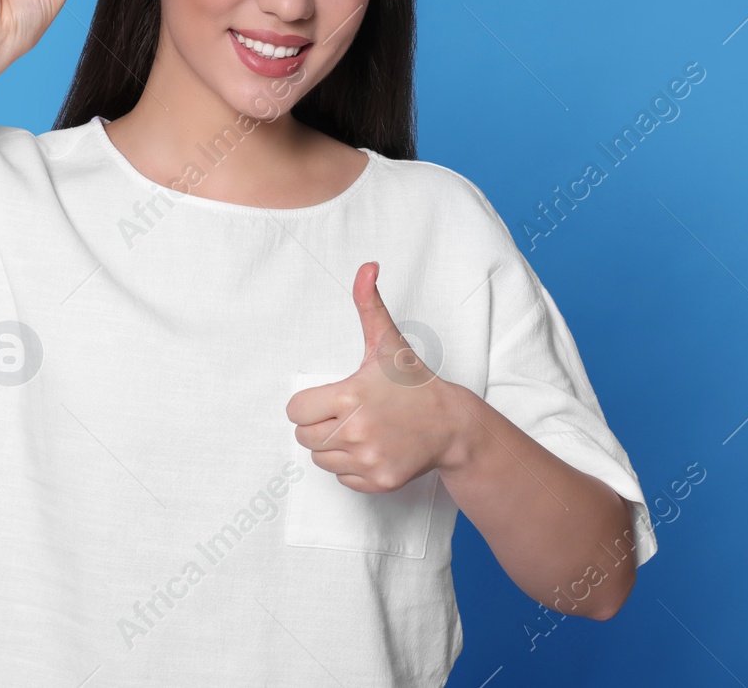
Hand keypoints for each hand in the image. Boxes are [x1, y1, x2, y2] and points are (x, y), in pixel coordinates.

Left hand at [287, 262, 471, 493]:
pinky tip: (372, 447)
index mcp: (350, 397)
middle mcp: (356, 431)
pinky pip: (341, 478)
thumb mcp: (387, 341)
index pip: (295, 410)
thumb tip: (367, 267)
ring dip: (333, 446)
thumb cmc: (413, 382)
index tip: (331, 397)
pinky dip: (351, 466)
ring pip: (320, 459)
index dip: (309, 403)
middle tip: (346, 413)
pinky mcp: (378, 481)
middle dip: (319, 424)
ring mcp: (368, 460)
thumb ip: (369, 303)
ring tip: (360, 428)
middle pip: (304, 437)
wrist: (452, 425)